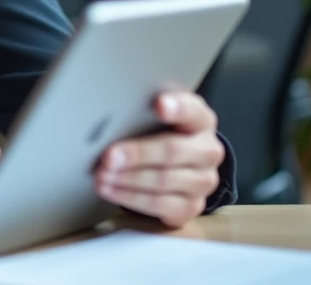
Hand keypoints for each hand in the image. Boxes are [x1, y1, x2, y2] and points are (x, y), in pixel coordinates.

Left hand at [94, 91, 223, 227]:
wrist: (177, 163)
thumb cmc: (160, 132)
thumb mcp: (156, 115)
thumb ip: (143, 110)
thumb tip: (110, 112)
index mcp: (201, 120)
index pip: (192, 110)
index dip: (177, 107)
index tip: (159, 104)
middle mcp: (208, 151)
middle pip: (172, 151)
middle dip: (137, 154)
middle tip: (109, 157)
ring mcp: (203, 181)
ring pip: (164, 181)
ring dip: (128, 179)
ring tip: (102, 175)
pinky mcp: (191, 206)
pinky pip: (160, 205)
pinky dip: (130, 198)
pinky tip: (111, 190)